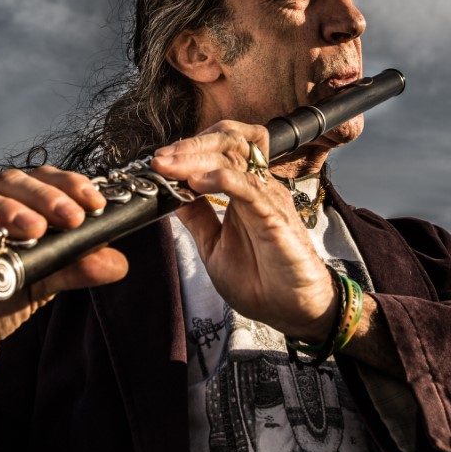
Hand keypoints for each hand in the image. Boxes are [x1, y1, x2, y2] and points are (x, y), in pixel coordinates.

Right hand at [0, 165, 127, 387]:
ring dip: (8, 209)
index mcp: (12, 205)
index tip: (95, 204)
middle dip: (45, 197)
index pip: (42, 180)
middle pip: (11, 182)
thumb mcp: (38, 286)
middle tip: (71, 217)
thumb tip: (118, 263)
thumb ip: (72, 269)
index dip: (69, 185)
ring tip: (33, 228)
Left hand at [150, 122, 337, 340]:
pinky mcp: (274, 216)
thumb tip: (171, 193)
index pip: (222, 146)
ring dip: (196, 156)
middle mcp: (258, 186)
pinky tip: (196, 183)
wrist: (290, 310)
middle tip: (160, 159)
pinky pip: (248, 187)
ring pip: (236, 156)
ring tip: (170, 166)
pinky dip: (220, 178)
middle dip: (190, 143)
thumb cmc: (260, 281)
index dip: (190, 145)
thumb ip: (197, 217)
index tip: (160, 161)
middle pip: (229, 141)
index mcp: (245, 190)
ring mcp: (268, 197)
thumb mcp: (213, 245)